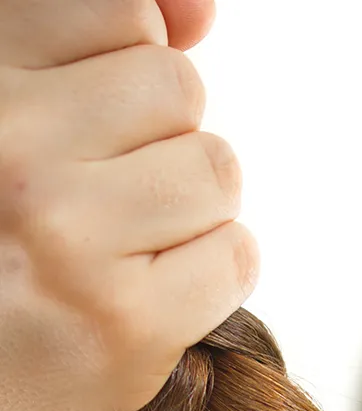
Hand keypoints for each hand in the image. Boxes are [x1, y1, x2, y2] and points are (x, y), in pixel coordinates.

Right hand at [0, 0, 257, 410]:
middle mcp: (12, 150)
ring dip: (196, 210)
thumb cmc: (0, 245)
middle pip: (177, 88)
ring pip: (215, 169)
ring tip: (131, 251)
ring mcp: (66, 239)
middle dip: (164, 142)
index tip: (86, 135)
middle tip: (110, 203)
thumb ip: (93, 40)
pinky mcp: (122, 324)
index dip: (123, 79)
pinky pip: (235, 256)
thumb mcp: (19, 115)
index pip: (125, 16)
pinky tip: (155, 298)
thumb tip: (202, 9)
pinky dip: (215, 276)